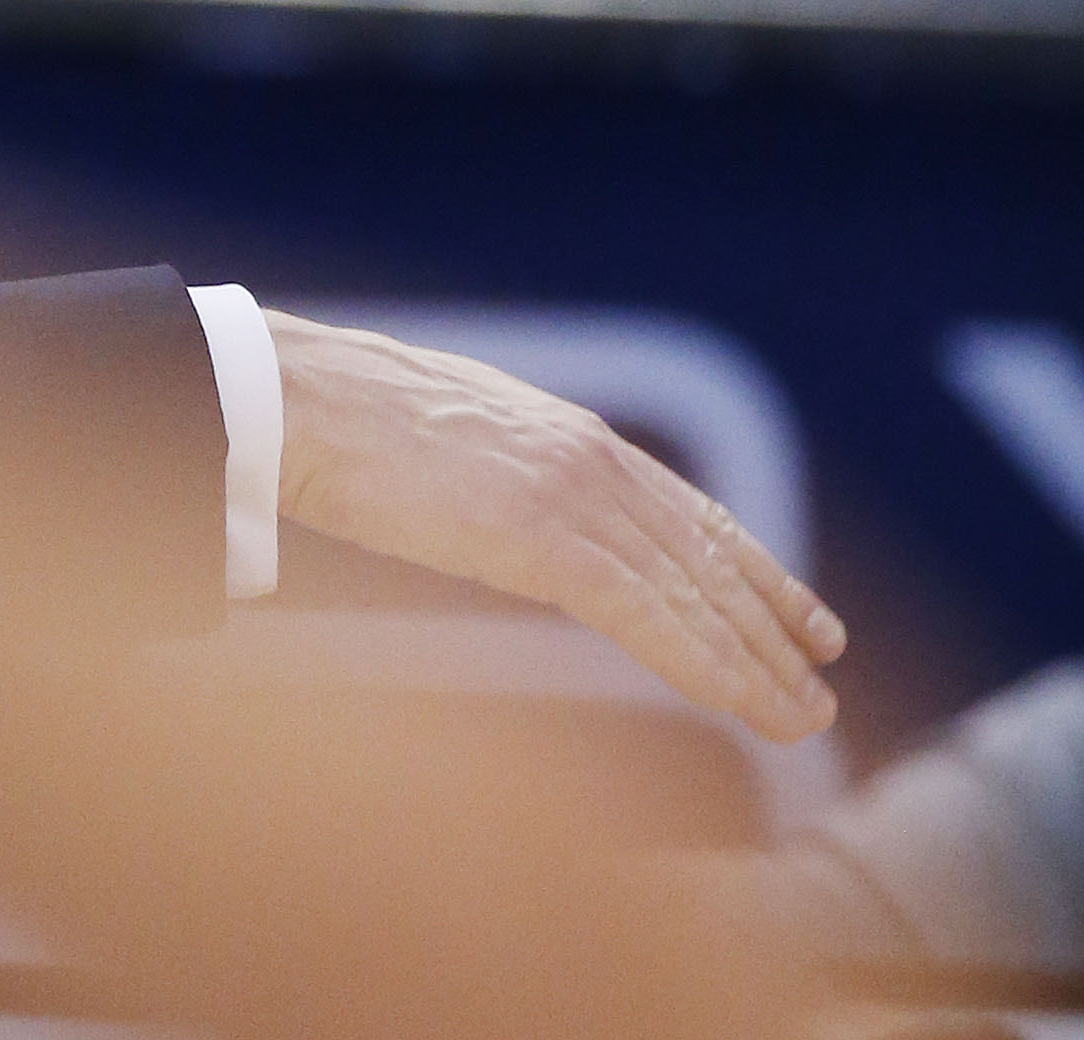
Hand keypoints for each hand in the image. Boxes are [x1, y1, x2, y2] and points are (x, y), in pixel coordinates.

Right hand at [268, 312, 846, 743]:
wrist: (292, 398)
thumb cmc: (333, 414)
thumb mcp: (445, 432)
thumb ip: (498, 470)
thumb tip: (498, 506)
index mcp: (563, 429)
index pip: (686, 507)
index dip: (751, 564)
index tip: (801, 612)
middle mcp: (587, 455)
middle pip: (704, 553)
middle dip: (770, 621)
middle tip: (821, 680)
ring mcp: (570, 493)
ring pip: (691, 590)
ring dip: (754, 660)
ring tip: (801, 716)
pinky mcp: (544, 535)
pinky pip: (647, 614)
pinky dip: (704, 663)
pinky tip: (743, 704)